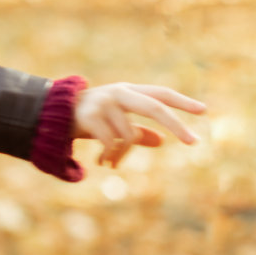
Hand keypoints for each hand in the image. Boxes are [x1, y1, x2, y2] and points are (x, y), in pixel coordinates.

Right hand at [72, 84, 206, 167]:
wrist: (51, 114)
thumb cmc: (90, 118)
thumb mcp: (116, 122)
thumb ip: (138, 131)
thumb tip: (162, 141)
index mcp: (129, 91)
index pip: (160, 93)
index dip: (182, 101)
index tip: (204, 111)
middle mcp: (119, 92)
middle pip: (154, 106)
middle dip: (176, 124)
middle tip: (194, 142)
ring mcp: (104, 102)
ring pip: (129, 135)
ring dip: (123, 155)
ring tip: (112, 164)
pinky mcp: (90, 116)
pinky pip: (111, 143)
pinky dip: (111, 157)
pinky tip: (104, 163)